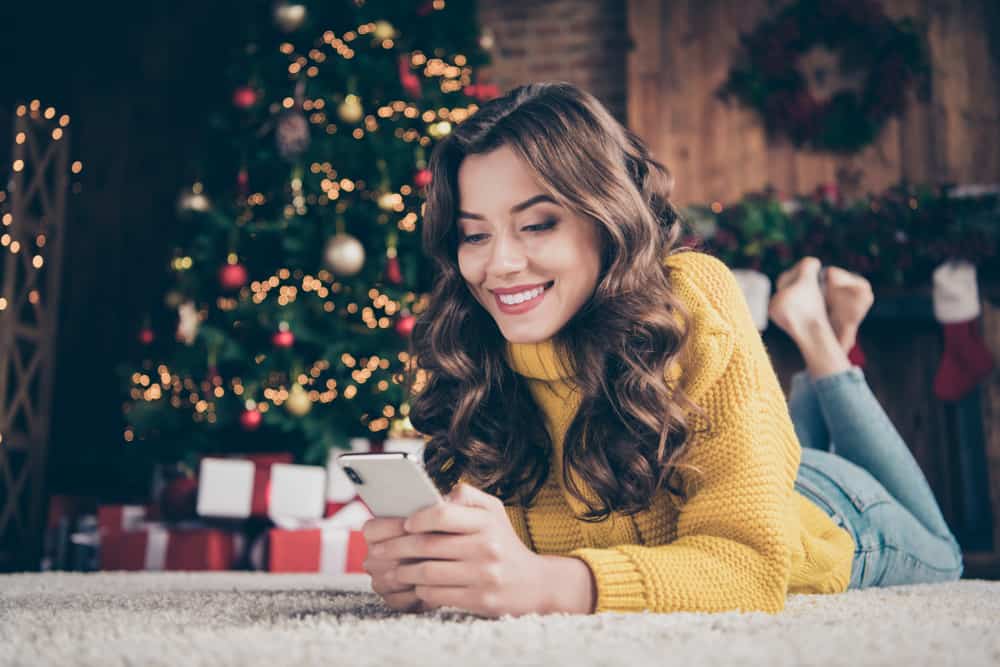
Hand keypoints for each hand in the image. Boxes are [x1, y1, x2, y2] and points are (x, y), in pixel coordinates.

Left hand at [371, 482, 549, 617]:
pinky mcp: (480, 600)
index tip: (404, 523)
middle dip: (395, 547)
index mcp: (486, 521)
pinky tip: (413, 585)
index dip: (418, 518)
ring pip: (427, 572)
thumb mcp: (494, 511)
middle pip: (428, 545)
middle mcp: (486, 546)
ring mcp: (484, 575)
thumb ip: (467, 496)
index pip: (443, 514)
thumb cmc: (503, 543)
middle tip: (375, 550)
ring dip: (402, 571)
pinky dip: (419, 590)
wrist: (534, 584)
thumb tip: (436, 495)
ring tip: (390, 569)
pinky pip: (436, 594)